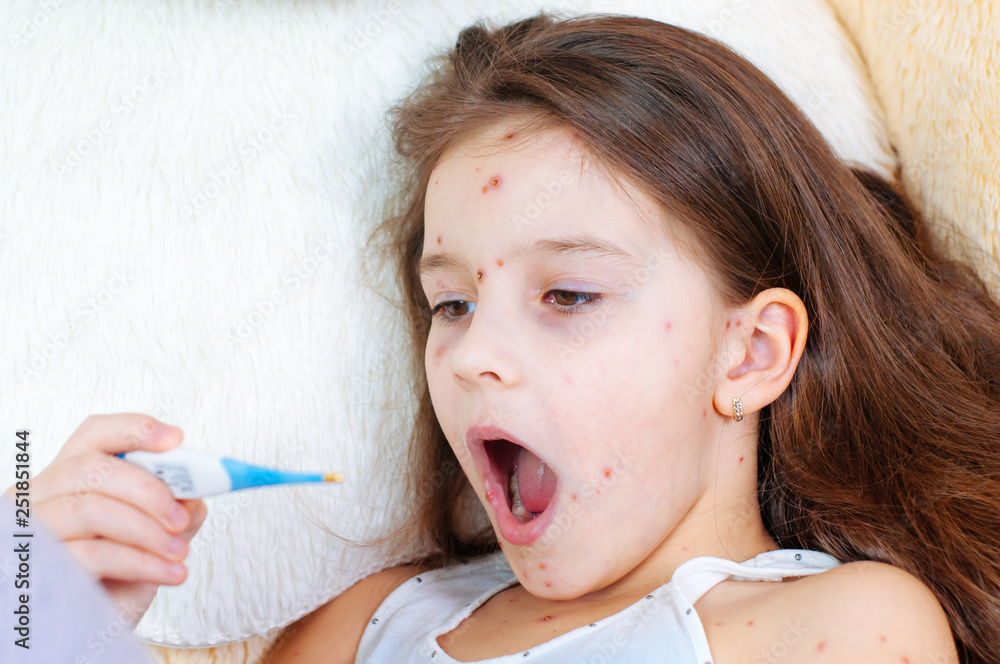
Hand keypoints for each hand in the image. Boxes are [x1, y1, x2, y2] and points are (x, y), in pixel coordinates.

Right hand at [3, 414, 207, 621]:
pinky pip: (93, 554)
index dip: (135, 429)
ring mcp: (32, 532)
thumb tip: (197, 493)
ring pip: (91, 509)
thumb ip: (173, 509)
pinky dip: (143, 563)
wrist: (90, 633)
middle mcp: (39, 497)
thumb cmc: (114, 580)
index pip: (94, 435)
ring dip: (148, 530)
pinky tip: (171, 574)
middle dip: (149, 490)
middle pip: (92, 469)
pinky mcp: (37, 568)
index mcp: (69, 478)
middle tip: (183, 516)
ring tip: (181, 552)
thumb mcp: (151, 537)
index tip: (176, 440)